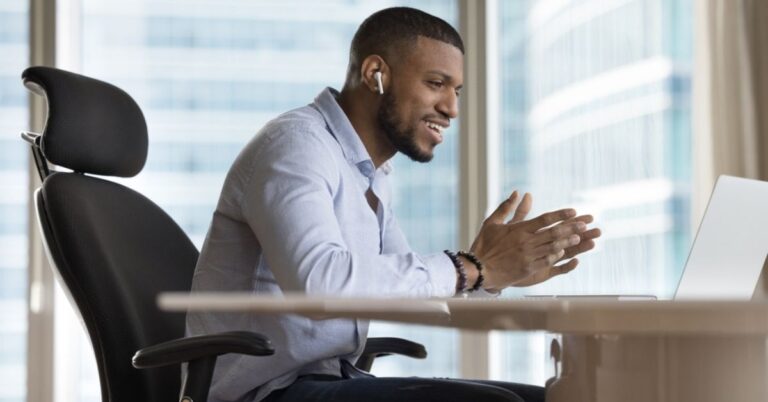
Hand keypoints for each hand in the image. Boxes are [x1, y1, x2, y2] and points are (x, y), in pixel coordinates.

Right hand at [469, 192, 593, 290]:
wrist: (478, 270)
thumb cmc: (484, 245)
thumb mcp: (492, 223)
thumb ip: (507, 207)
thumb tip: (518, 192)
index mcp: (519, 230)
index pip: (545, 219)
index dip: (561, 215)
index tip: (573, 212)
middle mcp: (526, 242)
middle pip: (554, 233)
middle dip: (571, 228)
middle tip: (584, 224)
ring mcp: (528, 256)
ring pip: (554, 247)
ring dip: (568, 242)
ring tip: (579, 238)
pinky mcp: (528, 269)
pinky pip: (547, 261)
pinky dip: (557, 256)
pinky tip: (564, 253)